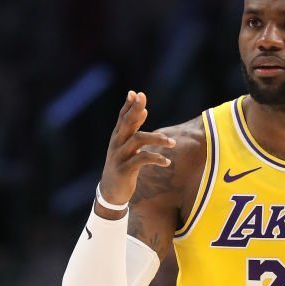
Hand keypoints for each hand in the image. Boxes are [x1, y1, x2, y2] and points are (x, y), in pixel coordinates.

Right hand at [99, 91, 175, 206]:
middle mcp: (117, 144)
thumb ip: (134, 129)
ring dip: (157, 138)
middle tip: (145, 103)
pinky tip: (167, 162)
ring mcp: (120, 156)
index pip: (122, 117)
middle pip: (126, 123)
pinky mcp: (125, 170)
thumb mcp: (127, 146)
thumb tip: (144, 110)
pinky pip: (142, 160)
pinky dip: (156, 159)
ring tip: (173, 143)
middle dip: (135, 111)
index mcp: (118, 137)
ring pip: (137, 140)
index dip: (128, 105)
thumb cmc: (122, 166)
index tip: (136, 93)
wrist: (111, 192)